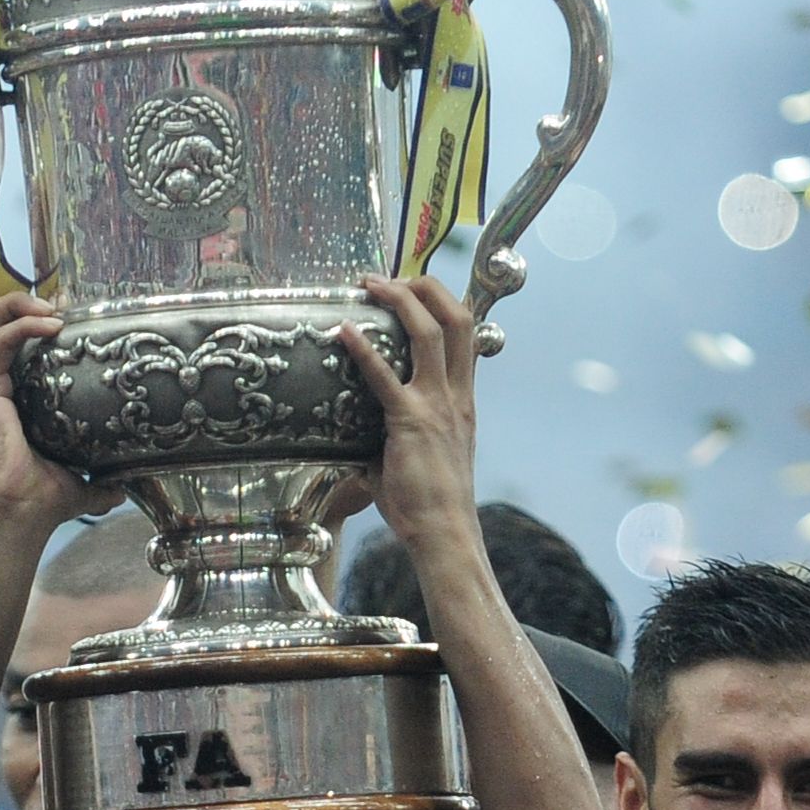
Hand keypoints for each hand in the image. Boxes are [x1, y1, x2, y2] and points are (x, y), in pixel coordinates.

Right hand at [0, 293, 107, 530]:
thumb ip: (99, 479)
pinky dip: (21, 324)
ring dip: (15, 305)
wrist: (21, 515)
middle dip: (19, 304)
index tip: (66, 318)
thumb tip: (124, 485)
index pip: (6, 348)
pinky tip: (50, 325)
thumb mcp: (78, 482)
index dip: (30, 325)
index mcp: (4, 406)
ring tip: (49, 307)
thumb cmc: (41, 502)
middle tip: (56, 305)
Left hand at [336, 276, 483, 554]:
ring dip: (400, 299)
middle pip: (457, 319)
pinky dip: (363, 349)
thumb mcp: (419, 458)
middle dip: (427, 286)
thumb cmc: (430, 505)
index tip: (416, 288)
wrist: (445, 533)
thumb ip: (395, 434)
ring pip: (431, 332)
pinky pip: (385, 376)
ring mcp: (437, 405)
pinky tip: (343, 332)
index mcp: (463, 401)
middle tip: (394, 276)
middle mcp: (456, 395)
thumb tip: (357, 432)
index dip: (445, 303)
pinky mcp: (411, 421)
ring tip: (371, 285)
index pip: (466, 336)